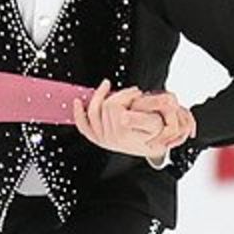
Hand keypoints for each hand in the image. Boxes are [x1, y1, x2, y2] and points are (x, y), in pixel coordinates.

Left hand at [73, 80, 190, 158]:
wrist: (154, 146)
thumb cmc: (156, 133)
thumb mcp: (155, 124)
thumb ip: (140, 118)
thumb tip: (123, 116)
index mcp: (122, 133)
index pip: (113, 105)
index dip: (126, 95)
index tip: (137, 92)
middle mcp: (109, 137)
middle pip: (104, 105)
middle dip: (118, 95)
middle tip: (132, 94)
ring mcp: (102, 139)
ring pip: (93, 111)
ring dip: (99, 96)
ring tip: (108, 88)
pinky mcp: (97, 139)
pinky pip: (83, 126)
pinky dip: (78, 113)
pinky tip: (77, 102)